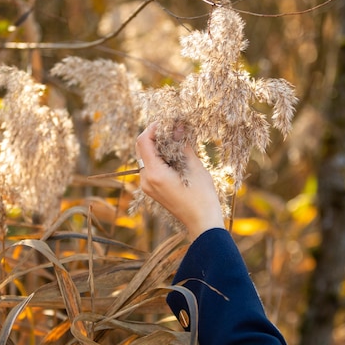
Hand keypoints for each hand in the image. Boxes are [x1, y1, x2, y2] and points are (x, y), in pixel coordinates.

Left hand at [136, 123, 224, 239]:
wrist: (202, 222)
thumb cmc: (202, 196)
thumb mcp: (194, 166)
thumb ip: (182, 145)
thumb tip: (177, 126)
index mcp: (154, 174)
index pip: (143, 142)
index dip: (153, 128)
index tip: (167, 122)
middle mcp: (145, 180)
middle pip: (142, 149)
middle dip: (155, 136)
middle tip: (172, 128)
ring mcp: (147, 186)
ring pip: (146, 158)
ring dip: (158, 146)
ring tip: (176, 140)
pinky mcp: (153, 189)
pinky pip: (151, 168)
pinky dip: (160, 158)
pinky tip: (175, 155)